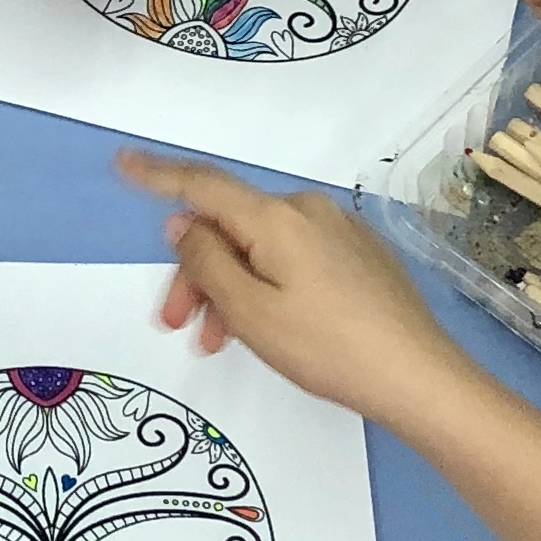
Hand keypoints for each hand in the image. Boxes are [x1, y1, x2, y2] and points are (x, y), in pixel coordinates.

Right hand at [121, 147, 473, 421]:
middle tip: (176, 325)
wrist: (418, 377)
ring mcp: (340, 233)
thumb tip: (184, 223)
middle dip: (196, 272)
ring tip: (220, 342)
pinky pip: (294, 260)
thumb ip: (206, 261)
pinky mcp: (360, 258)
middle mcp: (309, 211)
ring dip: (230, 289)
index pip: (203, 186)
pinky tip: (266, 331)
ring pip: (262, 250)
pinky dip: (266, 288)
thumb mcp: (250, 310)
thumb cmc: (327, 347)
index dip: (158, 176)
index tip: (123, 163)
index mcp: (277, 217)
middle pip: (231, 228)